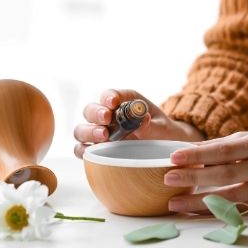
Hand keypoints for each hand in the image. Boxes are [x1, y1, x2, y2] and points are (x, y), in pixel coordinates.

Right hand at [73, 89, 203, 158]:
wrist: (165, 149)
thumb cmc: (163, 132)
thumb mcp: (162, 127)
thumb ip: (152, 124)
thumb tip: (142, 120)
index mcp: (123, 103)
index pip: (109, 95)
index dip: (108, 97)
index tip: (113, 102)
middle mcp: (108, 117)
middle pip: (90, 110)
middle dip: (96, 113)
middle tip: (107, 118)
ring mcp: (101, 134)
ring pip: (81, 130)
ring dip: (88, 131)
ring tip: (103, 136)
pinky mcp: (98, 151)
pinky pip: (82, 149)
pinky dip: (83, 151)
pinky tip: (92, 153)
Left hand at [164, 131, 247, 211]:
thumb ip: (229, 145)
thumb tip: (198, 152)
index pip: (222, 148)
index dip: (198, 153)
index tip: (175, 156)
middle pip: (223, 171)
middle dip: (194, 176)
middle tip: (169, 178)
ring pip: (230, 194)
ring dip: (200, 199)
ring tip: (176, 202)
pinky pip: (239, 207)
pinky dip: (217, 209)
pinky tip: (199, 210)